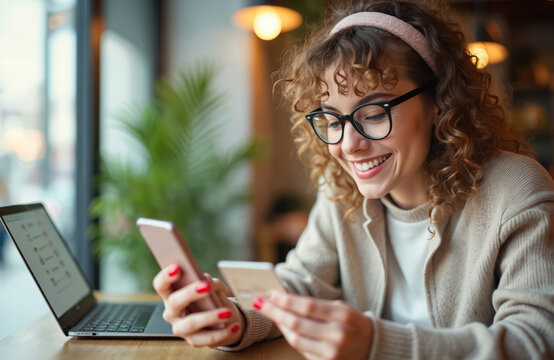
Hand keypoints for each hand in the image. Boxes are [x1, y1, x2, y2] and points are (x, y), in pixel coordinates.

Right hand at [152, 264, 244, 346]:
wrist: (222, 320)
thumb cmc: (211, 298)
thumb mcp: (212, 287)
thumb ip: (210, 282)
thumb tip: (207, 280)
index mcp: (172, 294)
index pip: (161, 285)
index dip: (166, 276)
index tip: (177, 268)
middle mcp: (172, 312)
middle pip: (175, 302)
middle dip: (190, 293)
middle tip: (206, 286)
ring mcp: (180, 328)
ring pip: (191, 323)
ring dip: (210, 317)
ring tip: (227, 312)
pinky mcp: (193, 340)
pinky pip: (206, 338)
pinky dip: (222, 333)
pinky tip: (235, 326)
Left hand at [254, 292, 372, 359]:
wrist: (372, 345)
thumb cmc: (352, 322)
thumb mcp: (339, 307)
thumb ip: (314, 305)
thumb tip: (284, 299)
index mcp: (341, 315)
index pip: (306, 306)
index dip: (284, 300)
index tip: (269, 294)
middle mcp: (336, 334)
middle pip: (296, 322)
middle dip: (274, 311)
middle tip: (261, 302)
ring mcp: (331, 351)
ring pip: (295, 339)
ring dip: (279, 325)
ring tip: (271, 313)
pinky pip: (301, 350)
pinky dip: (290, 337)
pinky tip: (284, 327)